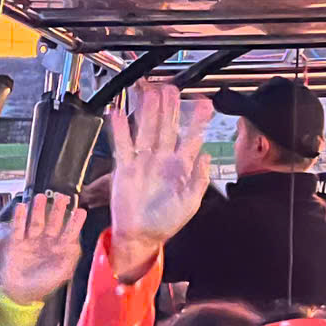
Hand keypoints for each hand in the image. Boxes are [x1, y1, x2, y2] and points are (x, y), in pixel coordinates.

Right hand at [0, 195, 85, 305]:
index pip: (70, 232)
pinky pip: (18, 228)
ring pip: (36, 222)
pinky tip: (21, 207)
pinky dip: (19, 218)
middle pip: (54, 222)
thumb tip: (75, 245)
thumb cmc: (42, 284)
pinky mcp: (17, 243)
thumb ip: (69, 259)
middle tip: (62, 197)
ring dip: (38, 209)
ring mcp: (32, 241)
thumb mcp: (60, 273)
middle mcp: (47, 242)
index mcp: (60, 249)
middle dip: (58, 210)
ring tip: (40, 197)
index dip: (75, 222)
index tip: (81, 211)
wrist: (19, 292)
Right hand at [103, 84, 215, 281]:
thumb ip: (199, 179)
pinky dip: (120, 130)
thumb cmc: (166, 222)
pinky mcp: (125, 168)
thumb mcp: (190, 203)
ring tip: (149, 93)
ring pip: (146, 130)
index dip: (198, 122)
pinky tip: (118, 115)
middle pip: (167, 127)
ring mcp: (143, 161)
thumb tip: (207, 156)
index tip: (205, 104)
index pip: (191, 138)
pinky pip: (123, 145)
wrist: (140, 236)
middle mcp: (162, 160)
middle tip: (171, 89)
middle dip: (169, 108)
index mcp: (181, 167)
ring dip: (148, 112)